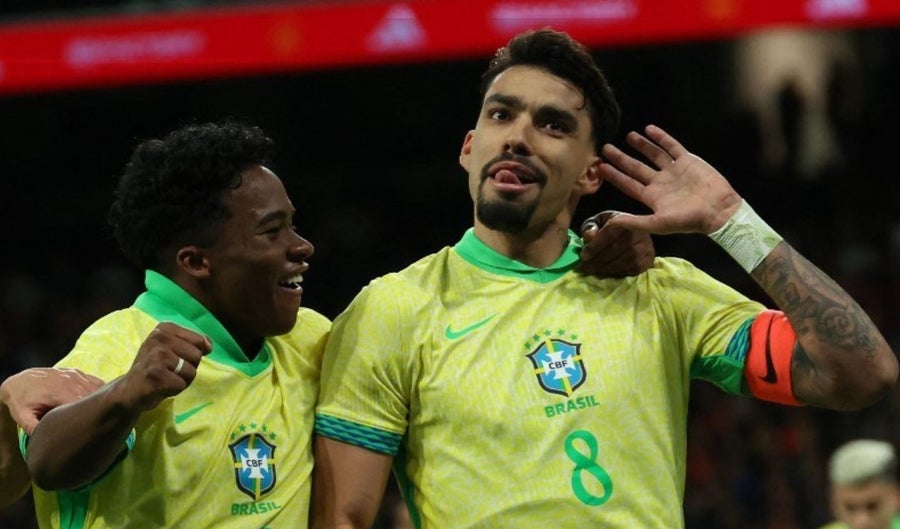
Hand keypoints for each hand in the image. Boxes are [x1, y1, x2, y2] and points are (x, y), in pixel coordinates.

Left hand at [0, 368, 103, 434]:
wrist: (20, 380)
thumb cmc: (22, 401)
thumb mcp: (22, 417)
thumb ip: (34, 428)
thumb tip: (46, 443)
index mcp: (58, 394)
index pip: (82, 404)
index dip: (92, 415)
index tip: (96, 426)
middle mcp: (70, 382)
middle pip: (94, 396)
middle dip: (101, 409)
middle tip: (107, 422)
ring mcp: (76, 376)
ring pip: (97, 388)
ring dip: (103, 400)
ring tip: (108, 414)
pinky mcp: (79, 373)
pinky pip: (96, 382)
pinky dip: (102, 392)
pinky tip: (103, 403)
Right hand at [112, 322, 211, 413]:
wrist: (129, 390)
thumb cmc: (155, 368)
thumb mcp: (171, 348)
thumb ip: (193, 342)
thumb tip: (209, 345)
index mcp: (164, 328)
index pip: (199, 341)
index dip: (193, 353)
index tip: (176, 357)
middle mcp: (159, 338)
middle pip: (197, 356)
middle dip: (188, 367)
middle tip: (169, 370)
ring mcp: (157, 356)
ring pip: (191, 371)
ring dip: (182, 380)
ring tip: (165, 378)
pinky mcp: (156, 375)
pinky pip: (182, 385)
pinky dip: (174, 390)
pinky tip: (160, 387)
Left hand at [578, 211, 654, 277]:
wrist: (634, 230)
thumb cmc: (612, 227)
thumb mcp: (598, 222)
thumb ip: (590, 227)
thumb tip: (589, 236)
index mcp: (625, 219)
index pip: (609, 233)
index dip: (595, 246)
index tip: (583, 256)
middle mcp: (638, 232)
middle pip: (616, 249)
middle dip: (598, 261)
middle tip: (584, 268)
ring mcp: (646, 246)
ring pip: (625, 261)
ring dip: (606, 269)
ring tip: (593, 272)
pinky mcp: (649, 259)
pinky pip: (632, 270)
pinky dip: (617, 273)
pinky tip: (607, 274)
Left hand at [598, 124, 742, 234]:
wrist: (719, 211)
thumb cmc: (689, 220)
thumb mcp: (659, 224)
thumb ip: (635, 222)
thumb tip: (612, 222)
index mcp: (652, 197)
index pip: (628, 184)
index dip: (614, 175)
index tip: (601, 166)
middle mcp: (660, 182)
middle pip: (636, 167)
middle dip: (621, 158)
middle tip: (606, 148)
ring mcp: (674, 171)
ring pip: (654, 154)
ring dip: (641, 145)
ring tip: (629, 136)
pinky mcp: (688, 161)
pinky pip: (672, 146)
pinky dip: (661, 138)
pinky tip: (650, 129)